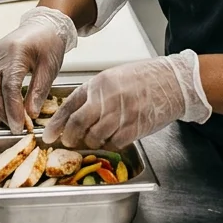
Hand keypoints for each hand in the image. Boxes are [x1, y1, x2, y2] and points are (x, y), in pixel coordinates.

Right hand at [0, 7, 77, 130]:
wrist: (44, 24)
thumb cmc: (49, 43)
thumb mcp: (50, 68)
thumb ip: (39, 91)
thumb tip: (30, 114)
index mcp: (16, 53)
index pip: (9, 86)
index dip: (12, 109)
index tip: (19, 125)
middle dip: (1, 111)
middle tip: (14, 126)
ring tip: (10, 119)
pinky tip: (4, 106)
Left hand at [43, 50, 212, 149]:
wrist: (174, 82)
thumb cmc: (144, 79)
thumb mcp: (114, 77)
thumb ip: (95, 93)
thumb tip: (75, 113)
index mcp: (99, 84)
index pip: (70, 105)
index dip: (56, 123)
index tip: (49, 135)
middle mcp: (108, 98)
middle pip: (78, 123)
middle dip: (70, 137)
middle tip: (68, 142)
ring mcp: (122, 114)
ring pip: (95, 137)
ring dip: (92, 142)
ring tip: (95, 139)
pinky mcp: (135, 127)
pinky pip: (114, 143)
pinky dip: (110, 144)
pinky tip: (113, 139)